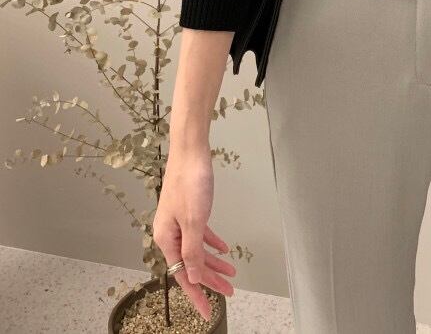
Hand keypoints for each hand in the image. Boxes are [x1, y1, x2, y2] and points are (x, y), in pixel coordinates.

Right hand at [153, 146, 236, 321]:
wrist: (191, 151)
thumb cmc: (190, 182)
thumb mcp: (194, 220)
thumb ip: (192, 250)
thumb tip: (192, 276)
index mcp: (167, 239)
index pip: (183, 275)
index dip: (197, 294)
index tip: (208, 312)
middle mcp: (170, 233)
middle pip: (192, 264)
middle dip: (210, 279)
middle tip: (229, 292)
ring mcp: (179, 221)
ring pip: (197, 250)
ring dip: (214, 262)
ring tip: (232, 273)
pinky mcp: (190, 210)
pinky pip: (201, 234)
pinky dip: (212, 242)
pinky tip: (224, 249)